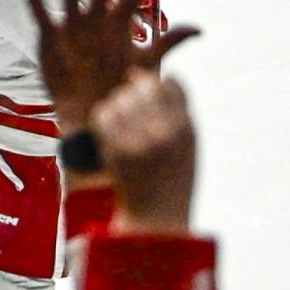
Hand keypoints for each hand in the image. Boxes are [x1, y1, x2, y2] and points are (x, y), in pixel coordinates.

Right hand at [26, 0, 199, 136]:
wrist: (90, 107)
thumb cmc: (119, 85)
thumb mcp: (147, 64)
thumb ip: (169, 43)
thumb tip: (200, 29)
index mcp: (118, 24)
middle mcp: (96, 20)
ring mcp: (72, 27)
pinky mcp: (51, 38)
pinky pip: (43, 16)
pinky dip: (36, 3)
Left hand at [93, 68, 196, 233]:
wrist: (156, 216)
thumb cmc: (170, 177)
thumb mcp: (184, 142)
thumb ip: (172, 108)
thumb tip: (136, 72)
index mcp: (187, 127)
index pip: (170, 84)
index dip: (156, 85)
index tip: (148, 98)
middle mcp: (166, 131)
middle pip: (144, 87)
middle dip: (134, 93)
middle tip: (131, 113)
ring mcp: (141, 141)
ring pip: (120, 99)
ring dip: (117, 106)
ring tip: (121, 125)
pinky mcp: (118, 151)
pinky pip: (103, 116)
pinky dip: (103, 118)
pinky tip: (109, 132)